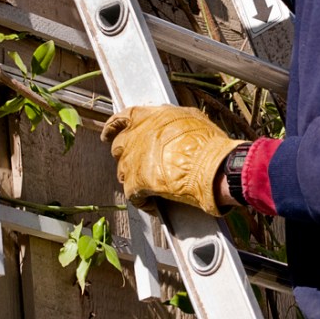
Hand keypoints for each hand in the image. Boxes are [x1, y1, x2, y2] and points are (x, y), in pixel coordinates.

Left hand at [102, 105, 238, 216]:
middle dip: (126, 154)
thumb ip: (170, 119)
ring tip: (146, 184)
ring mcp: (133, 160)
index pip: (121, 118)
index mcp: (147, 117)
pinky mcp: (136, 183)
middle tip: (136, 161)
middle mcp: (136, 136)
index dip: (113, 127)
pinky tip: (152, 203)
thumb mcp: (189, 117)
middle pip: (119, 146)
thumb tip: (167, 122)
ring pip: (123, 171)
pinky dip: (142, 200)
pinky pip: (132, 194)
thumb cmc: (206, 141)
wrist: (212, 166)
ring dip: (132, 177)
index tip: (108, 133)